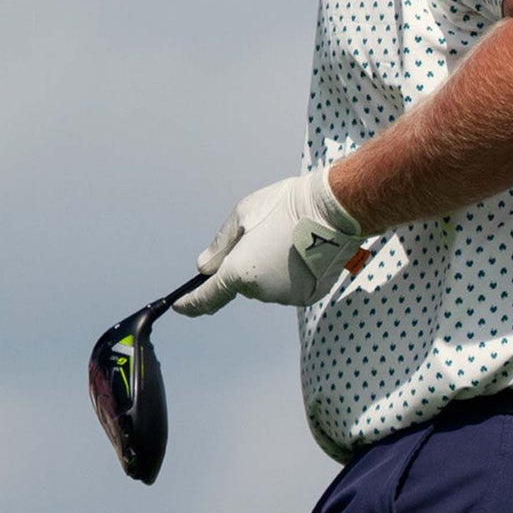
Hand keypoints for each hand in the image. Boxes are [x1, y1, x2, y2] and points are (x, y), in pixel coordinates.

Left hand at [173, 168, 364, 312]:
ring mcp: (285, 297)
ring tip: (289, 238)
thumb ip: (221, 244)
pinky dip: (291, 273)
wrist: (333, 211)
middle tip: (266, 235)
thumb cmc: (286, 206)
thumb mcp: (244, 214)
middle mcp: (259, 291)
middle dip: (246, 264)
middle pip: (243, 283)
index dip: (190, 304)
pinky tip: (303, 250)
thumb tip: (204, 266)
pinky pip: (290, 287)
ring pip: (267, 285)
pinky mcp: (307, 296)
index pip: (206, 298)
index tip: (180, 306)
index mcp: (238, 272)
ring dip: (270, 269)